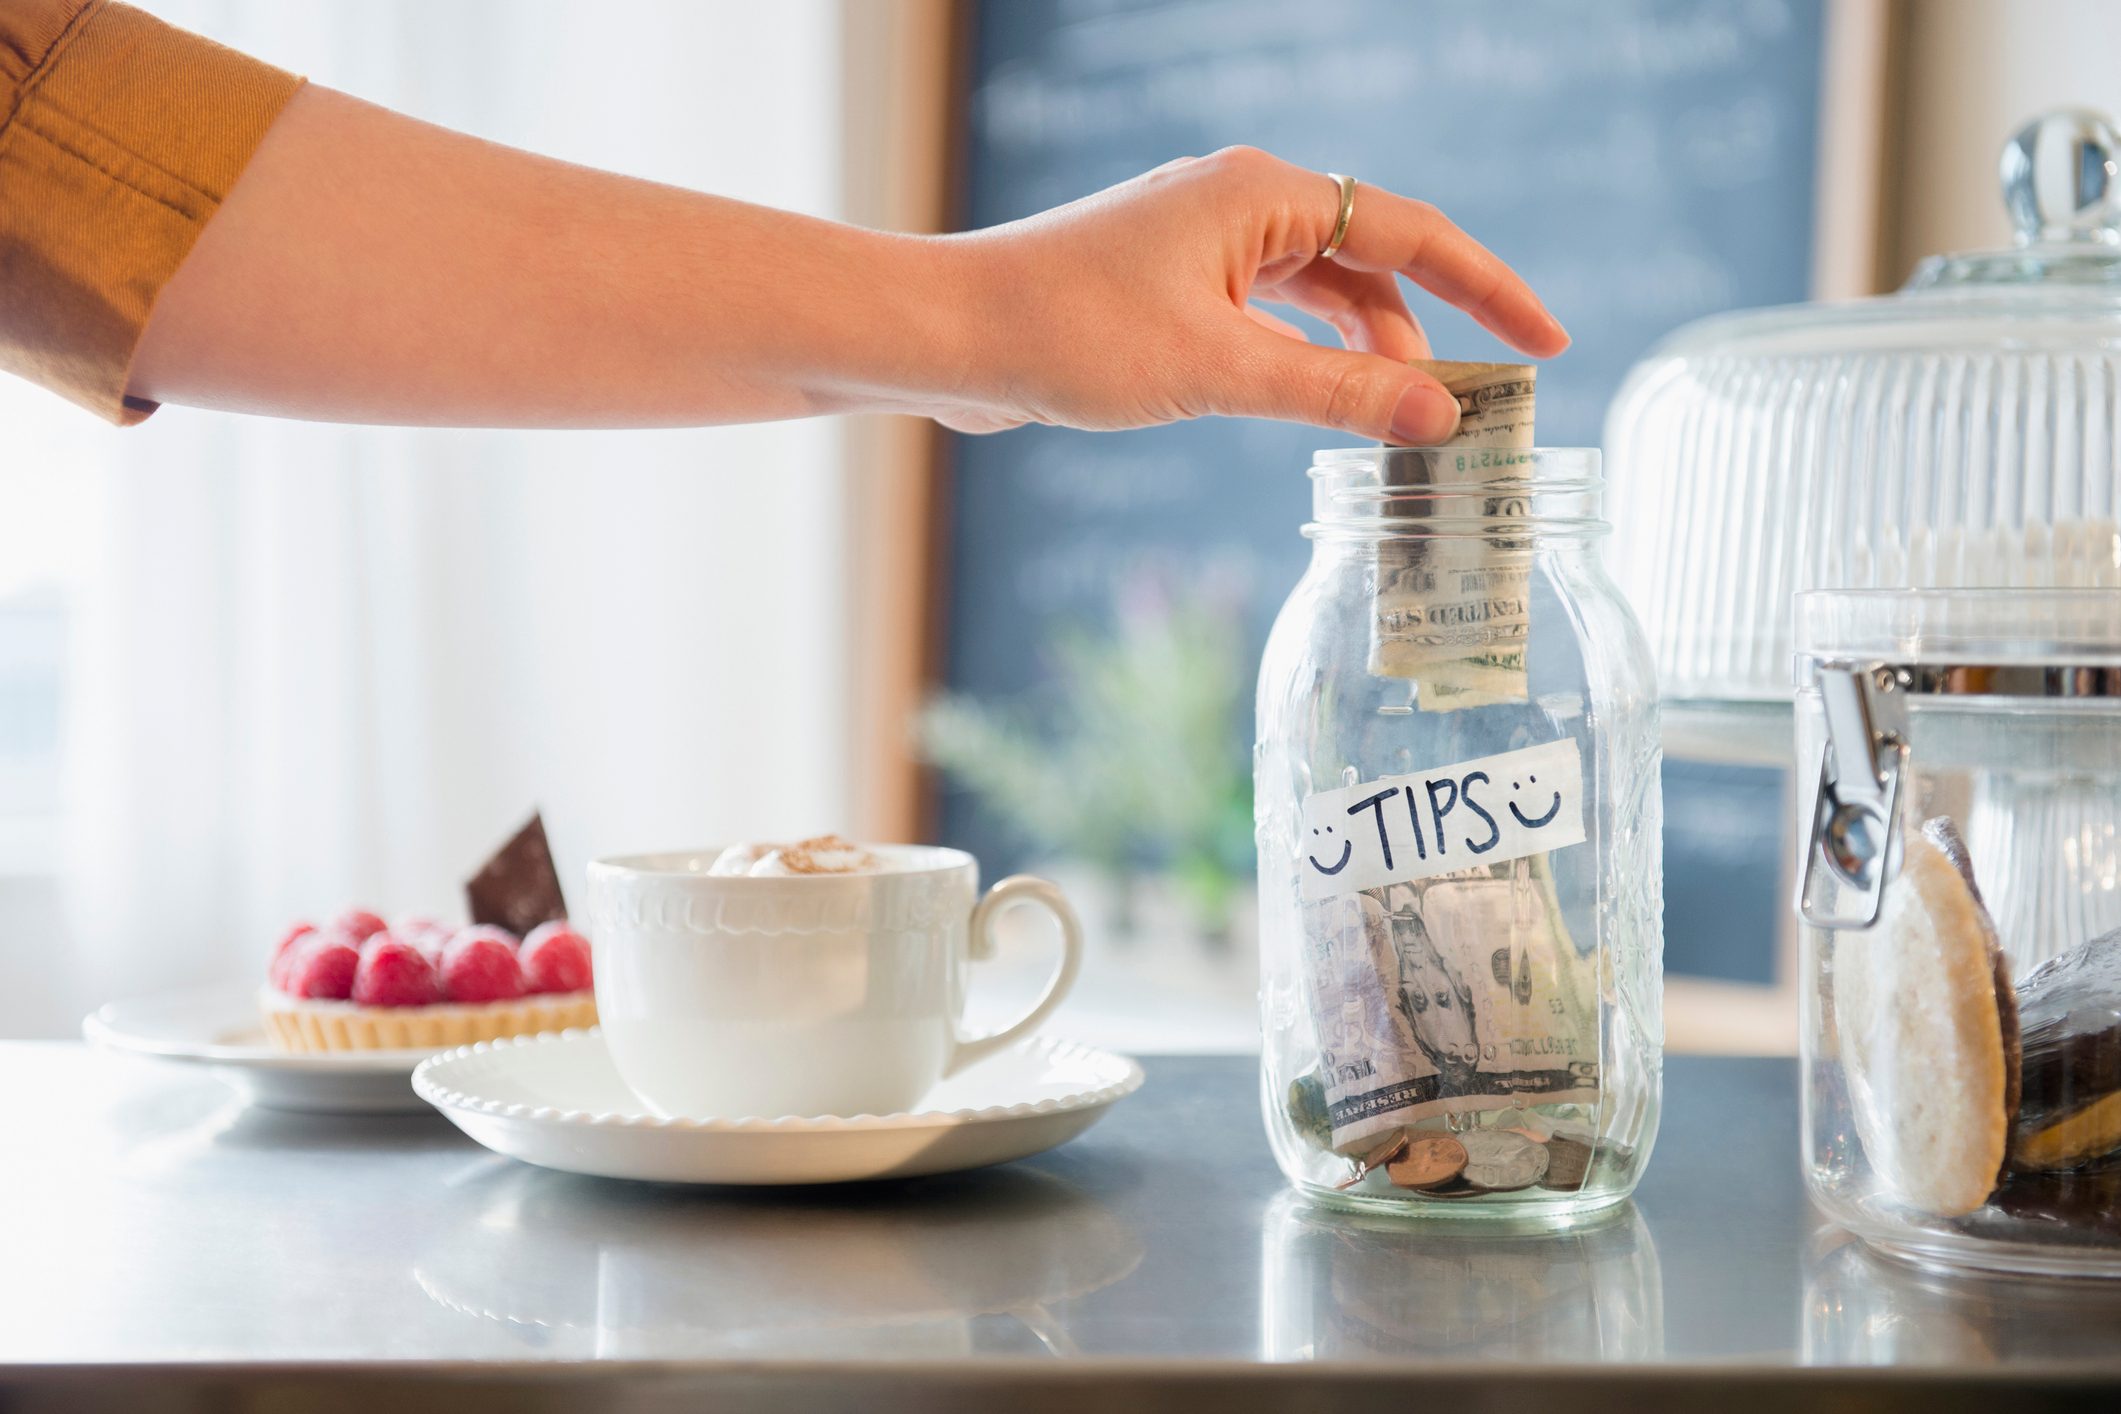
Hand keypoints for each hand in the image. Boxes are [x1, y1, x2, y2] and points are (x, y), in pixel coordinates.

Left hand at [931, 146, 1568, 440]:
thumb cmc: (1069, 335)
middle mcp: (1238, 203)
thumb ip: (1336, 394)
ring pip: (1317, 295)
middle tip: (1466, 413)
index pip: (1412, 234)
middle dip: (1422, 337)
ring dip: (1362, 356)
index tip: (1548, 344)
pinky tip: (1321, 406)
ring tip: (1400, 423)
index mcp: (1261, 195)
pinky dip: (1305, 359)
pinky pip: (1267, 314)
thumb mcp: (1220, 371)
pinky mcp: (1169, 284)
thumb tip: (1441, 415)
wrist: (947, 334)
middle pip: (1369, 263)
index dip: (1488, 291)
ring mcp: (1200, 243)